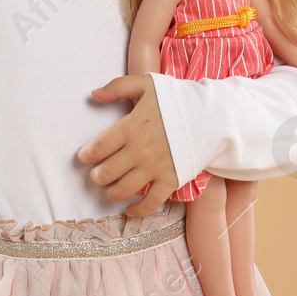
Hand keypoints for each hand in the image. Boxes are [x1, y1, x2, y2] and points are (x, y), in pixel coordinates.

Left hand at [83, 75, 177, 216]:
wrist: (211, 116)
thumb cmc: (177, 99)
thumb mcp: (147, 84)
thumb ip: (118, 86)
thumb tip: (94, 95)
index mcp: (131, 127)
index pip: (97, 148)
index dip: (86, 155)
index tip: (84, 156)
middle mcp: (140, 150)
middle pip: (105, 173)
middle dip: (96, 176)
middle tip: (98, 173)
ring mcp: (155, 168)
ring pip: (122, 190)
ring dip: (111, 192)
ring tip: (110, 188)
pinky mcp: (171, 180)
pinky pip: (150, 203)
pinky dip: (137, 211)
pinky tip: (129, 210)